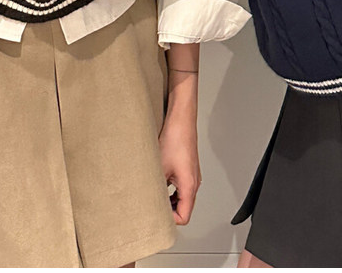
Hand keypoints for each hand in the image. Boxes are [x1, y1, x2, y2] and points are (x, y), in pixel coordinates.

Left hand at [159, 108, 200, 224]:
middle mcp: (194, 183)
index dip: (170, 219)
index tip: (157, 214)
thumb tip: (146, 200)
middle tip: (154, 206)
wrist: (181, 120)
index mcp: (190, 186)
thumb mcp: (159, 168)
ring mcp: (193, 176)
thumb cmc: (175, 139)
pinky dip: (172, 190)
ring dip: (170, 200)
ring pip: (183, 199)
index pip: (184, 217)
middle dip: (169, 211)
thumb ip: (155, 188)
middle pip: (184, 209)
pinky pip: (182, 188)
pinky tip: (160, 182)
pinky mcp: (189, 168)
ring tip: (155, 193)